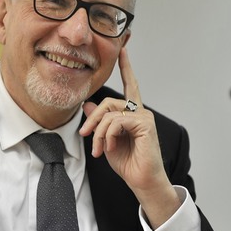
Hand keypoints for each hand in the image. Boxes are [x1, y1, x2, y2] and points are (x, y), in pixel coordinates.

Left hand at [79, 48, 179, 228]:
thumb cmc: (127, 163)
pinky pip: (117, 122)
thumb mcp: (106, 140)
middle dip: (92, 120)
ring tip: (98, 149)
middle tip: (85, 135)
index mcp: (132, 113)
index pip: (129, 86)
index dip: (126, 67)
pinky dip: (109, 135)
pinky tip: (111, 147)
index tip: (123, 49)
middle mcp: (139, 111)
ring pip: (110, 113)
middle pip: (108, 102)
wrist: (141, 181)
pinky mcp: (145, 124)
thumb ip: (99, 122)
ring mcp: (144, 116)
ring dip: (99, 132)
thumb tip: (88, 105)